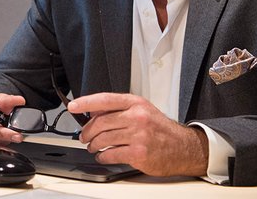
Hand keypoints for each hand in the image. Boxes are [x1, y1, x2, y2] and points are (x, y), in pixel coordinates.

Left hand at [68, 92, 207, 176]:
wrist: (183, 147)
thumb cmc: (161, 129)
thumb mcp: (142, 110)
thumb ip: (120, 109)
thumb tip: (93, 112)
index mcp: (136, 103)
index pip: (104, 100)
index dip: (85, 102)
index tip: (73, 106)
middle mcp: (137, 117)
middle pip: (100, 122)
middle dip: (87, 131)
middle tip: (83, 136)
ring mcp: (138, 136)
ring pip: (103, 139)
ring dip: (93, 145)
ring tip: (92, 147)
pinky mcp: (139, 154)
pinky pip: (111, 154)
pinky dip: (102, 157)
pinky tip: (103, 156)